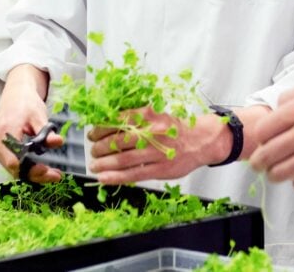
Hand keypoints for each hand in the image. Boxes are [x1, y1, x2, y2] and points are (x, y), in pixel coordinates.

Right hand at [0, 64, 63, 182]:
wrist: (15, 94)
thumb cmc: (25, 102)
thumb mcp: (38, 115)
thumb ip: (46, 132)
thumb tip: (57, 142)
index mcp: (4, 132)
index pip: (14, 161)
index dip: (30, 169)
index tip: (47, 170)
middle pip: (14, 168)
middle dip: (35, 174)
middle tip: (55, 176)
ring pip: (13, 168)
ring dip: (32, 172)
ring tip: (52, 173)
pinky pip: (12, 162)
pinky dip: (26, 167)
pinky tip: (42, 167)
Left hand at [88, 107, 229, 183]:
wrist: (201, 140)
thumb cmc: (175, 127)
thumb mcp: (156, 115)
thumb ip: (136, 119)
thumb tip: (107, 126)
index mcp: (149, 115)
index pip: (117, 121)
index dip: (100, 129)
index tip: (92, 134)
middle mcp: (152, 132)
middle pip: (117, 141)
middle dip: (99, 147)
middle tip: (93, 151)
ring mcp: (157, 152)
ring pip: (123, 159)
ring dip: (104, 164)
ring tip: (94, 166)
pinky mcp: (160, 169)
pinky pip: (133, 174)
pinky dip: (115, 177)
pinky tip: (103, 178)